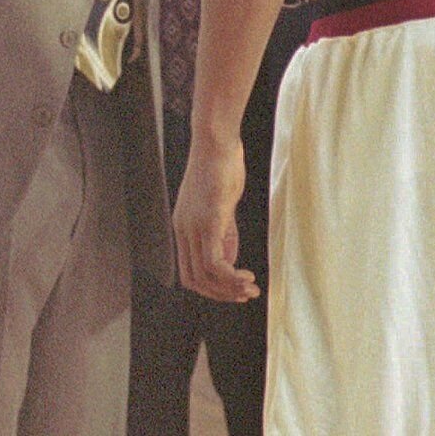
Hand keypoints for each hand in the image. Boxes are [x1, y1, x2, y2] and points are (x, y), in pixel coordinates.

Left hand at [173, 133, 257, 303]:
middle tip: (247, 295)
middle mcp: (183, 229)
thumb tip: (229, 262)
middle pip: (194, 280)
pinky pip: (214, 262)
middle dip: (222, 294)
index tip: (234, 290)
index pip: (188, 272)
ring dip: (230, 289)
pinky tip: (247, 276)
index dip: (211, 289)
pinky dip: (230, 277)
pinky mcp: (209, 220)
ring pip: (205, 275)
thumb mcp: (221, 206)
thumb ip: (224, 234)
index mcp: (183, 227)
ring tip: (251, 288)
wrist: (217, 140)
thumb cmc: (222, 167)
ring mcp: (194, 226)